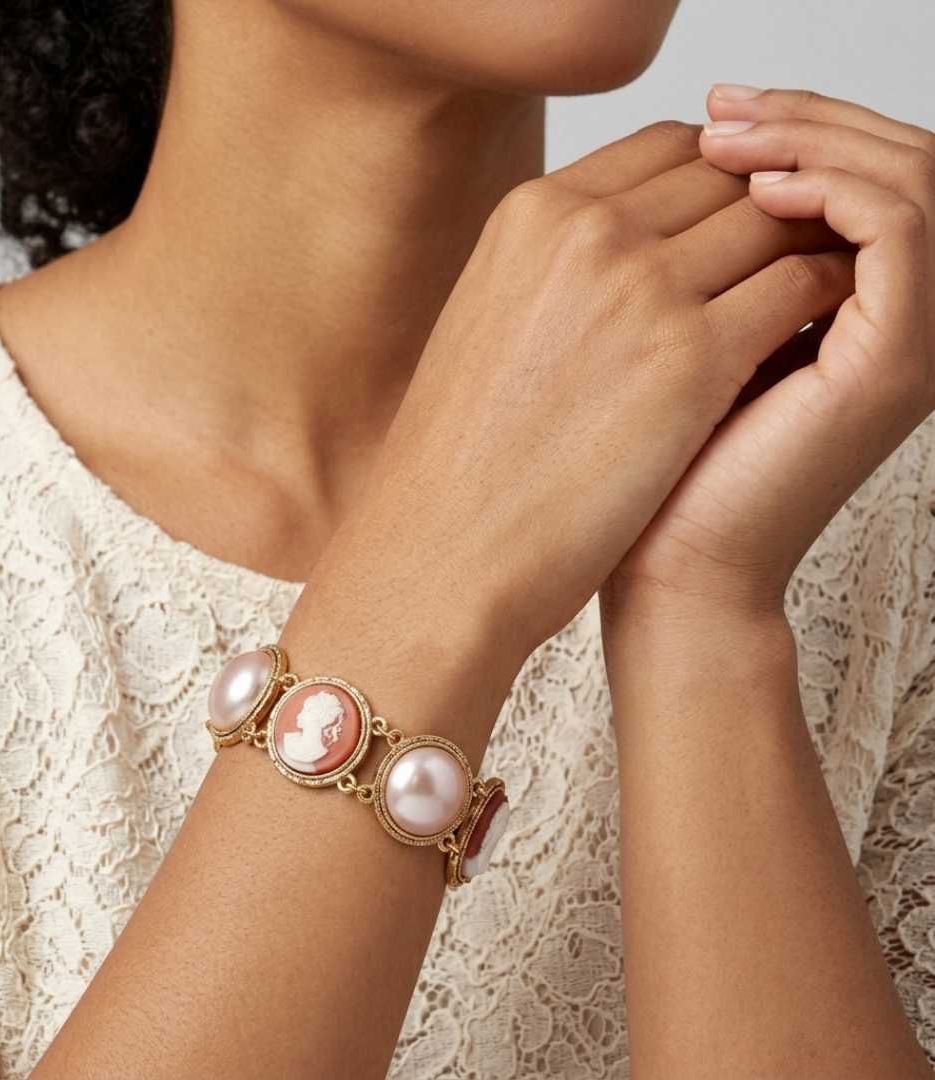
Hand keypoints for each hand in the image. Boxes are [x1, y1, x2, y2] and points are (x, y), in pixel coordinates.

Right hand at [302, 120, 851, 674]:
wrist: (443, 551)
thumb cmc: (460, 460)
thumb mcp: (489, 321)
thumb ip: (558, 266)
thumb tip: (634, 251)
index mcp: (531, 214)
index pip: (670, 148)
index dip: (719, 180)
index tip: (735, 227)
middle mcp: (586, 230)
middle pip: (730, 177)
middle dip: (768, 211)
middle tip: (783, 266)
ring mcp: (642, 288)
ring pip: (775, 222)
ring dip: (802, 252)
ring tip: (805, 303)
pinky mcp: (692, 360)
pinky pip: (797, 288)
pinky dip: (818, 302)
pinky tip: (808, 340)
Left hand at [606, 88, 934, 614]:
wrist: (666, 569)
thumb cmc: (651, 468)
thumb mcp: (678, 339)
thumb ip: (705, 263)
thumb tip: (686, 169)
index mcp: (846, 311)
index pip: (855, 176)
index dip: (792, 128)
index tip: (707, 111)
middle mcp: (891, 319)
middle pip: (892, 161)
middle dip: (806, 118)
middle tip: (722, 103)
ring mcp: (904, 340)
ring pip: (908, 179)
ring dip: (819, 139)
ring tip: (727, 134)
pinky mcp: (895, 364)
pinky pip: (900, 230)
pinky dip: (837, 189)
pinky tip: (758, 187)